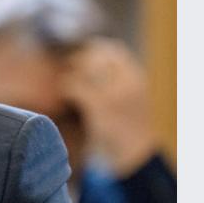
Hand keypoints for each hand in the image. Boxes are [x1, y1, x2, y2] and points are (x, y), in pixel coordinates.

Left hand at [61, 38, 156, 175]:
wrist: (135, 154)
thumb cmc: (129, 124)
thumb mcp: (132, 95)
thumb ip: (118, 78)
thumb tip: (92, 59)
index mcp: (136, 77)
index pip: (114, 50)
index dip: (95, 48)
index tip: (83, 53)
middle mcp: (128, 82)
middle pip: (97, 56)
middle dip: (80, 58)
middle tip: (69, 65)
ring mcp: (114, 94)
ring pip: (84, 69)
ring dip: (71, 72)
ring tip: (67, 81)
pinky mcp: (100, 107)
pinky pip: (76, 87)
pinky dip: (67, 87)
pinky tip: (66, 94)